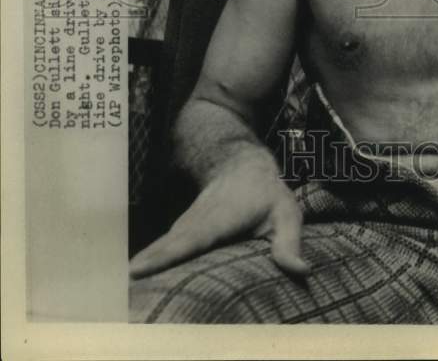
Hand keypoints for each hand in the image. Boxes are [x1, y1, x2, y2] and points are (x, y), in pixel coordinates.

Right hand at [129, 147, 308, 278]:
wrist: (240, 163)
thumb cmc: (266, 192)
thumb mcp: (287, 213)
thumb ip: (290, 242)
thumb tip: (302, 271)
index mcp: (221, 219)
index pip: (192, 240)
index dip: (168, 254)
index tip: (141, 268)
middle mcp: (196, 222)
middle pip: (168, 246)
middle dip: (147, 265)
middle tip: (123, 286)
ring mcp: (185, 225)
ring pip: (161, 247)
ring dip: (143, 265)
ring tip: (122, 288)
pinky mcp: (180, 231)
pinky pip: (162, 249)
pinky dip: (147, 263)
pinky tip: (133, 280)